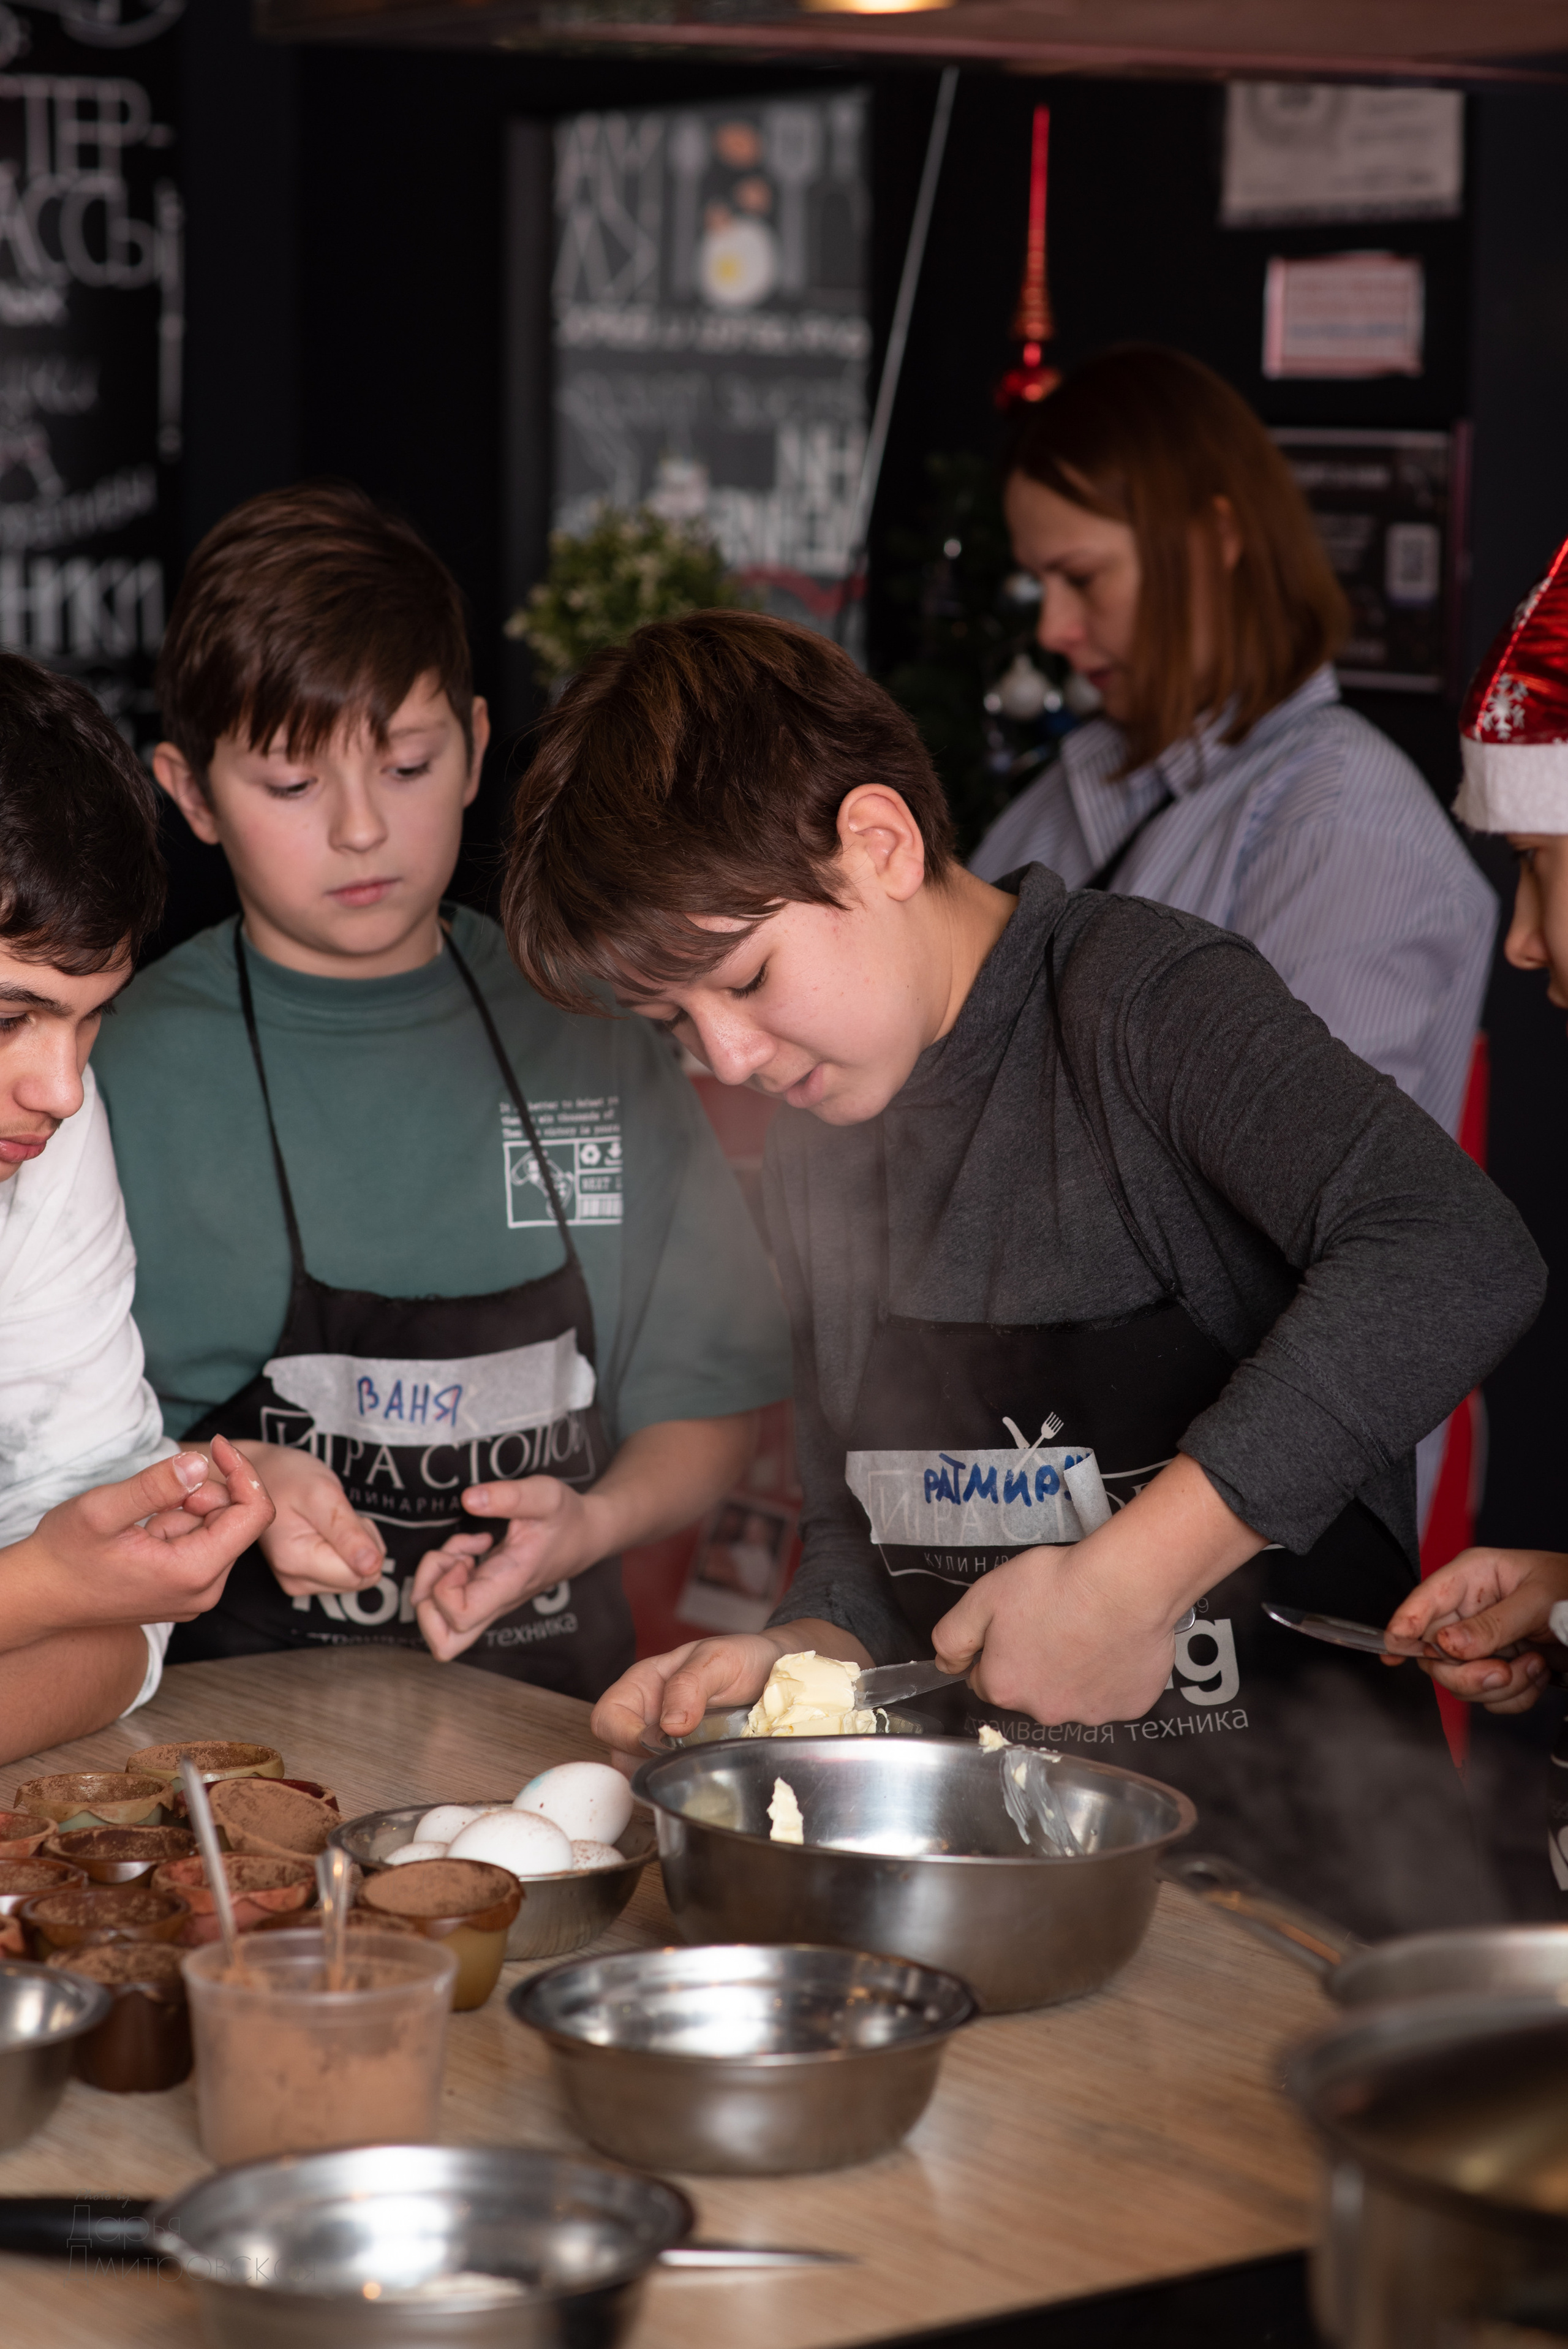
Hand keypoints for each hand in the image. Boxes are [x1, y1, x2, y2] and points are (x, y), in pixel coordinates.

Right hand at [4, 1435, 274, 1640]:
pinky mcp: (185, 1590)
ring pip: (218, 1529)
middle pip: (237, 1520)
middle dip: (203, 1495)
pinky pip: (201, 1543)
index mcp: (195, 1573)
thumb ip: (154, 1486)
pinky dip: (179, 1526)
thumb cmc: (65, 1555)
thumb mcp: (102, 1511)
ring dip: (187, 1511)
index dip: (242, 1471)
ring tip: (142, 1524)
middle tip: (155, 1498)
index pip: (255, 1515)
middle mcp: (205, 1591)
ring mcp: (196, 1594)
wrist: (40, 1594)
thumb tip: (199, 1463)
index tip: (214, 1444)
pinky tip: (144, 1536)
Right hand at [233, 1442, 385, 1599]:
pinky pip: (343, 1574)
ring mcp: (296, 1581)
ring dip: (354, 1547)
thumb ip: (348, 1532)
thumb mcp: (323, 1494)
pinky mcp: (302, 1579)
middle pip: (358, 1579)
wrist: (265, 1475)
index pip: (358, 1575)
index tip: (347, 1517)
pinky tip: (326, 1530)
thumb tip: (373, 1567)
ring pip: (354, 1577)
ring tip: (329, 1520)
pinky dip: (346, 1551)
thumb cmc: (290, 1477)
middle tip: (339, 1516)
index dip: (366, 1544)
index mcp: (295, 1561)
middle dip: (362, 1546)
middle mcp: (293, 1580)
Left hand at [410, 1475, 596, 1660]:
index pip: (460, 1616)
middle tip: (448, 1565)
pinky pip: (447, 1602)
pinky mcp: (483, 1595)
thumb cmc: (567, 1518)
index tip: (463, 1558)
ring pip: (441, 1627)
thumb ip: (509, 1496)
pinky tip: (471, 1550)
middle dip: (426, 1601)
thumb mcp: (545, 1495)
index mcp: (508, 1586)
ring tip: (460, 1554)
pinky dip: (444, 1576)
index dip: (444, 1587)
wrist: (587, 1536)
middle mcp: (495, 1604)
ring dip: (433, 1586)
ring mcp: (488, 1604)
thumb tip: (469, 1499)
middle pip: (444, 1642)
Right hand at [589, 1622, 871, 1762]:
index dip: (623, 1735)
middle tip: (684, 1762)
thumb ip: (691, 1684)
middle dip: (644, 1765)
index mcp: (644, 1685)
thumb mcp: (719, 1659)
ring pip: (642, 1775)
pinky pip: (670, 1783)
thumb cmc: (745, 1657)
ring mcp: (666, 1745)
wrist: (779, 1672)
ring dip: (665, 1779)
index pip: (608, 1717)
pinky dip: (682, 1787)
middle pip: (618, 1753)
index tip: (656, 1745)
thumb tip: (669, 1724)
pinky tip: (708, 1780)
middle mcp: (648, 1717)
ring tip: (702, 1769)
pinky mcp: (687, 1765)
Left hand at [935, 1453, 1264, 1724]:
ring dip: (1074, 1673)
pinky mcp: (1129, 1706)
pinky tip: (1114, 1643)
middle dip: (1035, 1665)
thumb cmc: (1056, 1584)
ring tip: (1087, 1631)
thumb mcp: (984, 1596)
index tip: (1015, 1628)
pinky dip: (1112, 1675)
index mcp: (1004, 1687)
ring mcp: (1090, 1713)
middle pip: (1030, 1692)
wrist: (1125, 1583)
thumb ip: (953, 1636)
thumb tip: (944, 1665)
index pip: (986, 1681)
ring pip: (1073, 1696)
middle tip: (1052, 1624)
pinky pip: (1113, 1694)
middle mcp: (1044, 1711)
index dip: (997, 1652)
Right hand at [1385, 1547, 1567, 1713]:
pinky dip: (1516, 1696)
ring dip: (1500, 1685)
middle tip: (1500, 1672)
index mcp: (1472, 1577)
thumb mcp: (1537, 1600)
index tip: (1394, 1646)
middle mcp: (1469, 1610)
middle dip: (1467, 1672)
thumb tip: (1447, 1645)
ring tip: (1534, 1665)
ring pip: (1460, 1680)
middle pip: (1435, 1653)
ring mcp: (1482, 1642)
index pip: (1425, 1600)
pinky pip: (1488, 1696)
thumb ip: (1492, 1624)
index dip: (1404, 1623)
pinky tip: (1538, 1672)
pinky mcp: (1498, 1666)